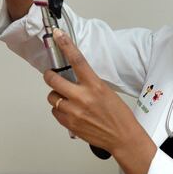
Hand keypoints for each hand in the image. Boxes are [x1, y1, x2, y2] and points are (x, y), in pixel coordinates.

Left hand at [43, 29, 141, 153]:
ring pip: (52, 97)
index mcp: (95, 86)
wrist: (122, 138)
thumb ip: (89, 84)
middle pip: (53, 80)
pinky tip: (71, 111)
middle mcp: (82, 98)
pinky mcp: (69, 124)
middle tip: (52, 75)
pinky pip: (55, 112)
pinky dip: (59, 110)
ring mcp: (74, 112)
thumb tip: (75, 78)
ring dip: (57, 96)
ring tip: (68, 99)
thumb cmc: (119, 116)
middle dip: (50, 76)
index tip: (58, 35)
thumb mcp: (107, 92)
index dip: (66, 45)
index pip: (77, 60)